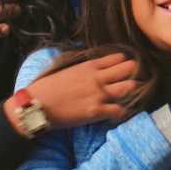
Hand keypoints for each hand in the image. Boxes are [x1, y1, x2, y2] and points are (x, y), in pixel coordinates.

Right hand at [12, 52, 141, 130]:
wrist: (35, 105)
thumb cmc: (46, 87)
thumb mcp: (68, 70)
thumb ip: (84, 68)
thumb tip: (94, 68)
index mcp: (89, 66)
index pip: (118, 57)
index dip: (125, 62)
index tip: (126, 66)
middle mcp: (97, 77)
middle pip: (129, 69)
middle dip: (135, 72)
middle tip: (135, 78)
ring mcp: (99, 94)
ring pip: (129, 87)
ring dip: (132, 90)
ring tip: (131, 94)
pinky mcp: (96, 111)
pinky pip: (119, 110)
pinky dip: (122, 111)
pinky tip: (120, 112)